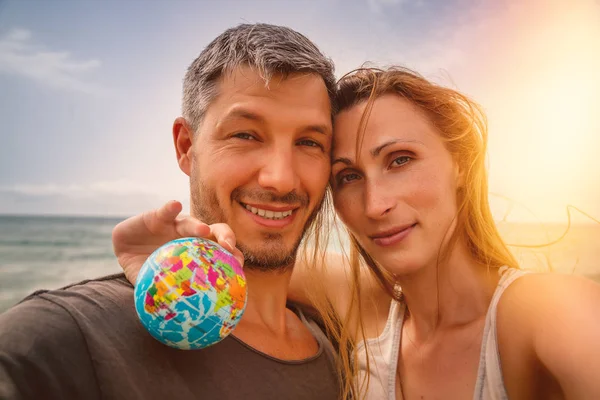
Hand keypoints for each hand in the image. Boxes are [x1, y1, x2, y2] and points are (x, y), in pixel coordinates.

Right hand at [112, 200, 243, 285]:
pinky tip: (174, 206)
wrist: (126, 253)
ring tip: (202, 230)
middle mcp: (193, 236)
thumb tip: (189, 325)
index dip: (233, 257)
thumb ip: (175, 297)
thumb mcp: (163, 285)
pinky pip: (165, 211)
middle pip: (216, 232)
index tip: (239, 266)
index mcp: (200, 252)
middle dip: (226, 237)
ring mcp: (176, 224)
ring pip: (191, 222)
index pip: (223, 251)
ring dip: (197, 225)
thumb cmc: (151, 272)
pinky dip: (170, 208)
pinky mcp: (158, 216)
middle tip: (228, 248)